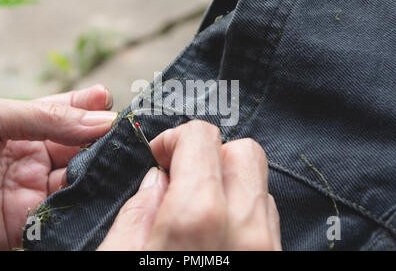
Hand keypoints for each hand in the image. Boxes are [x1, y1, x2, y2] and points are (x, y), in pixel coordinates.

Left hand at [0, 85, 116, 249]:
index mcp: (21, 127)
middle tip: (133, 133)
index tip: (113, 101)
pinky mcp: (29, 224)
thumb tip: (100, 118)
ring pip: (80, 178)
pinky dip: (90, 202)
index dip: (90, 107)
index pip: (65, 115)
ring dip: (104, 169)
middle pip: (79, 147)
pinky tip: (111, 190)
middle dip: (105, 139)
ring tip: (131, 158)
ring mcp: (33, 191)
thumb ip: (47, 116)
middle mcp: (32, 158)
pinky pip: (67, 212)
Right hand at [99, 120, 280, 250]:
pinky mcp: (279, 260)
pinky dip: (241, 213)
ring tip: (197, 213)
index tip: (161, 158)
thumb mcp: (116, 258)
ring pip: (259, 185)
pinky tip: (215, 236)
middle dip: (211, 154)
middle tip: (182, 178)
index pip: (202, 137)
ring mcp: (269, 248)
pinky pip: (266, 220)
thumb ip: (136, 213)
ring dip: (227, 185)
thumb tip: (158, 182)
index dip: (174, 139)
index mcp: (198, 217)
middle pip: (244, 151)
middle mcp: (246, 228)